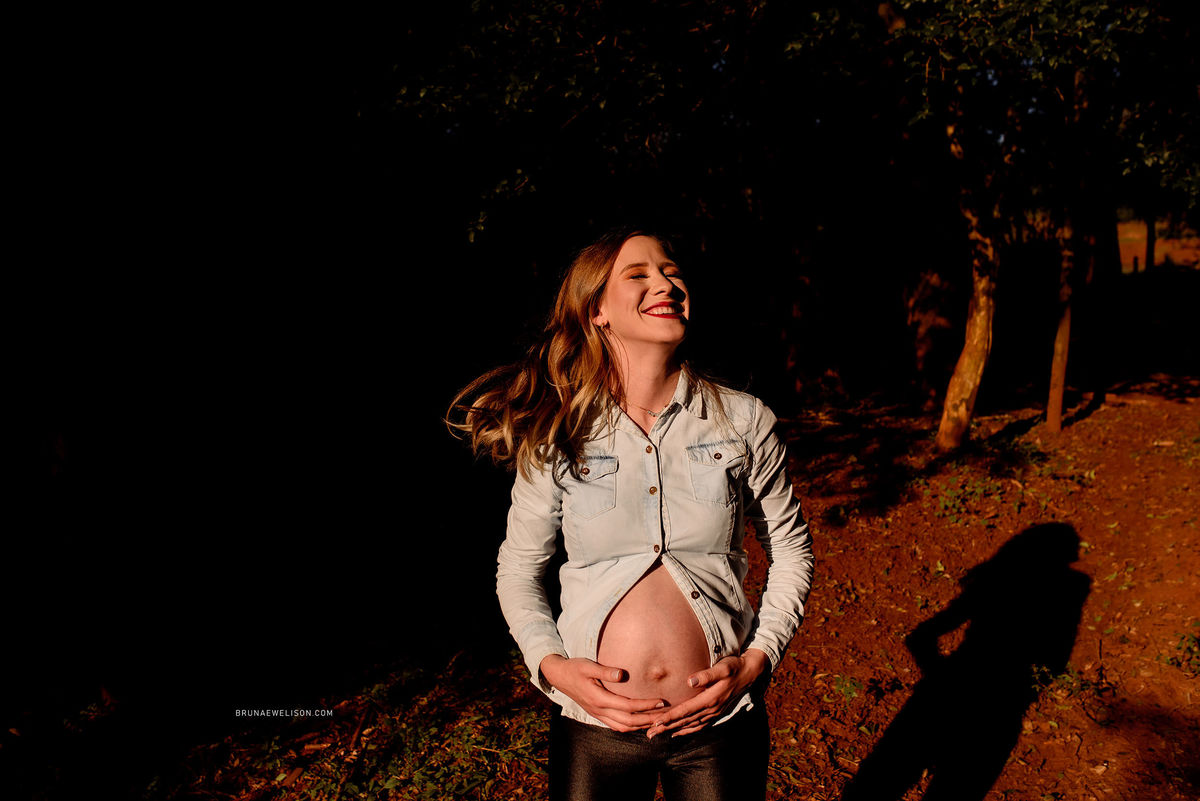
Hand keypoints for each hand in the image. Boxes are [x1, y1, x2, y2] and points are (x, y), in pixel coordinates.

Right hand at [539, 655, 666, 731]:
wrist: (559, 677)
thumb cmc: (575, 668)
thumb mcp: (588, 666)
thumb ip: (605, 670)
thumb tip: (622, 674)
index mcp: (599, 699)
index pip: (628, 706)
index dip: (646, 706)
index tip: (661, 702)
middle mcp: (599, 710)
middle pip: (629, 721)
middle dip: (649, 720)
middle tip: (666, 715)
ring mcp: (598, 714)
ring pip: (623, 727)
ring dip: (641, 726)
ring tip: (657, 721)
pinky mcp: (597, 714)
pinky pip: (616, 726)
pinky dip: (630, 727)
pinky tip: (640, 723)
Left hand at [646, 649, 768, 738]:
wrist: (750, 673)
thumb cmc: (734, 666)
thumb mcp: (723, 668)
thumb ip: (707, 674)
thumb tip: (690, 680)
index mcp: (710, 699)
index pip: (685, 710)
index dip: (670, 717)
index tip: (655, 722)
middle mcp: (711, 709)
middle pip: (685, 721)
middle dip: (666, 727)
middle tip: (649, 733)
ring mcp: (714, 713)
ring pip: (690, 725)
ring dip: (673, 730)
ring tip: (658, 734)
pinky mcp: (716, 712)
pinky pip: (699, 726)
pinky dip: (687, 730)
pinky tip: (677, 732)